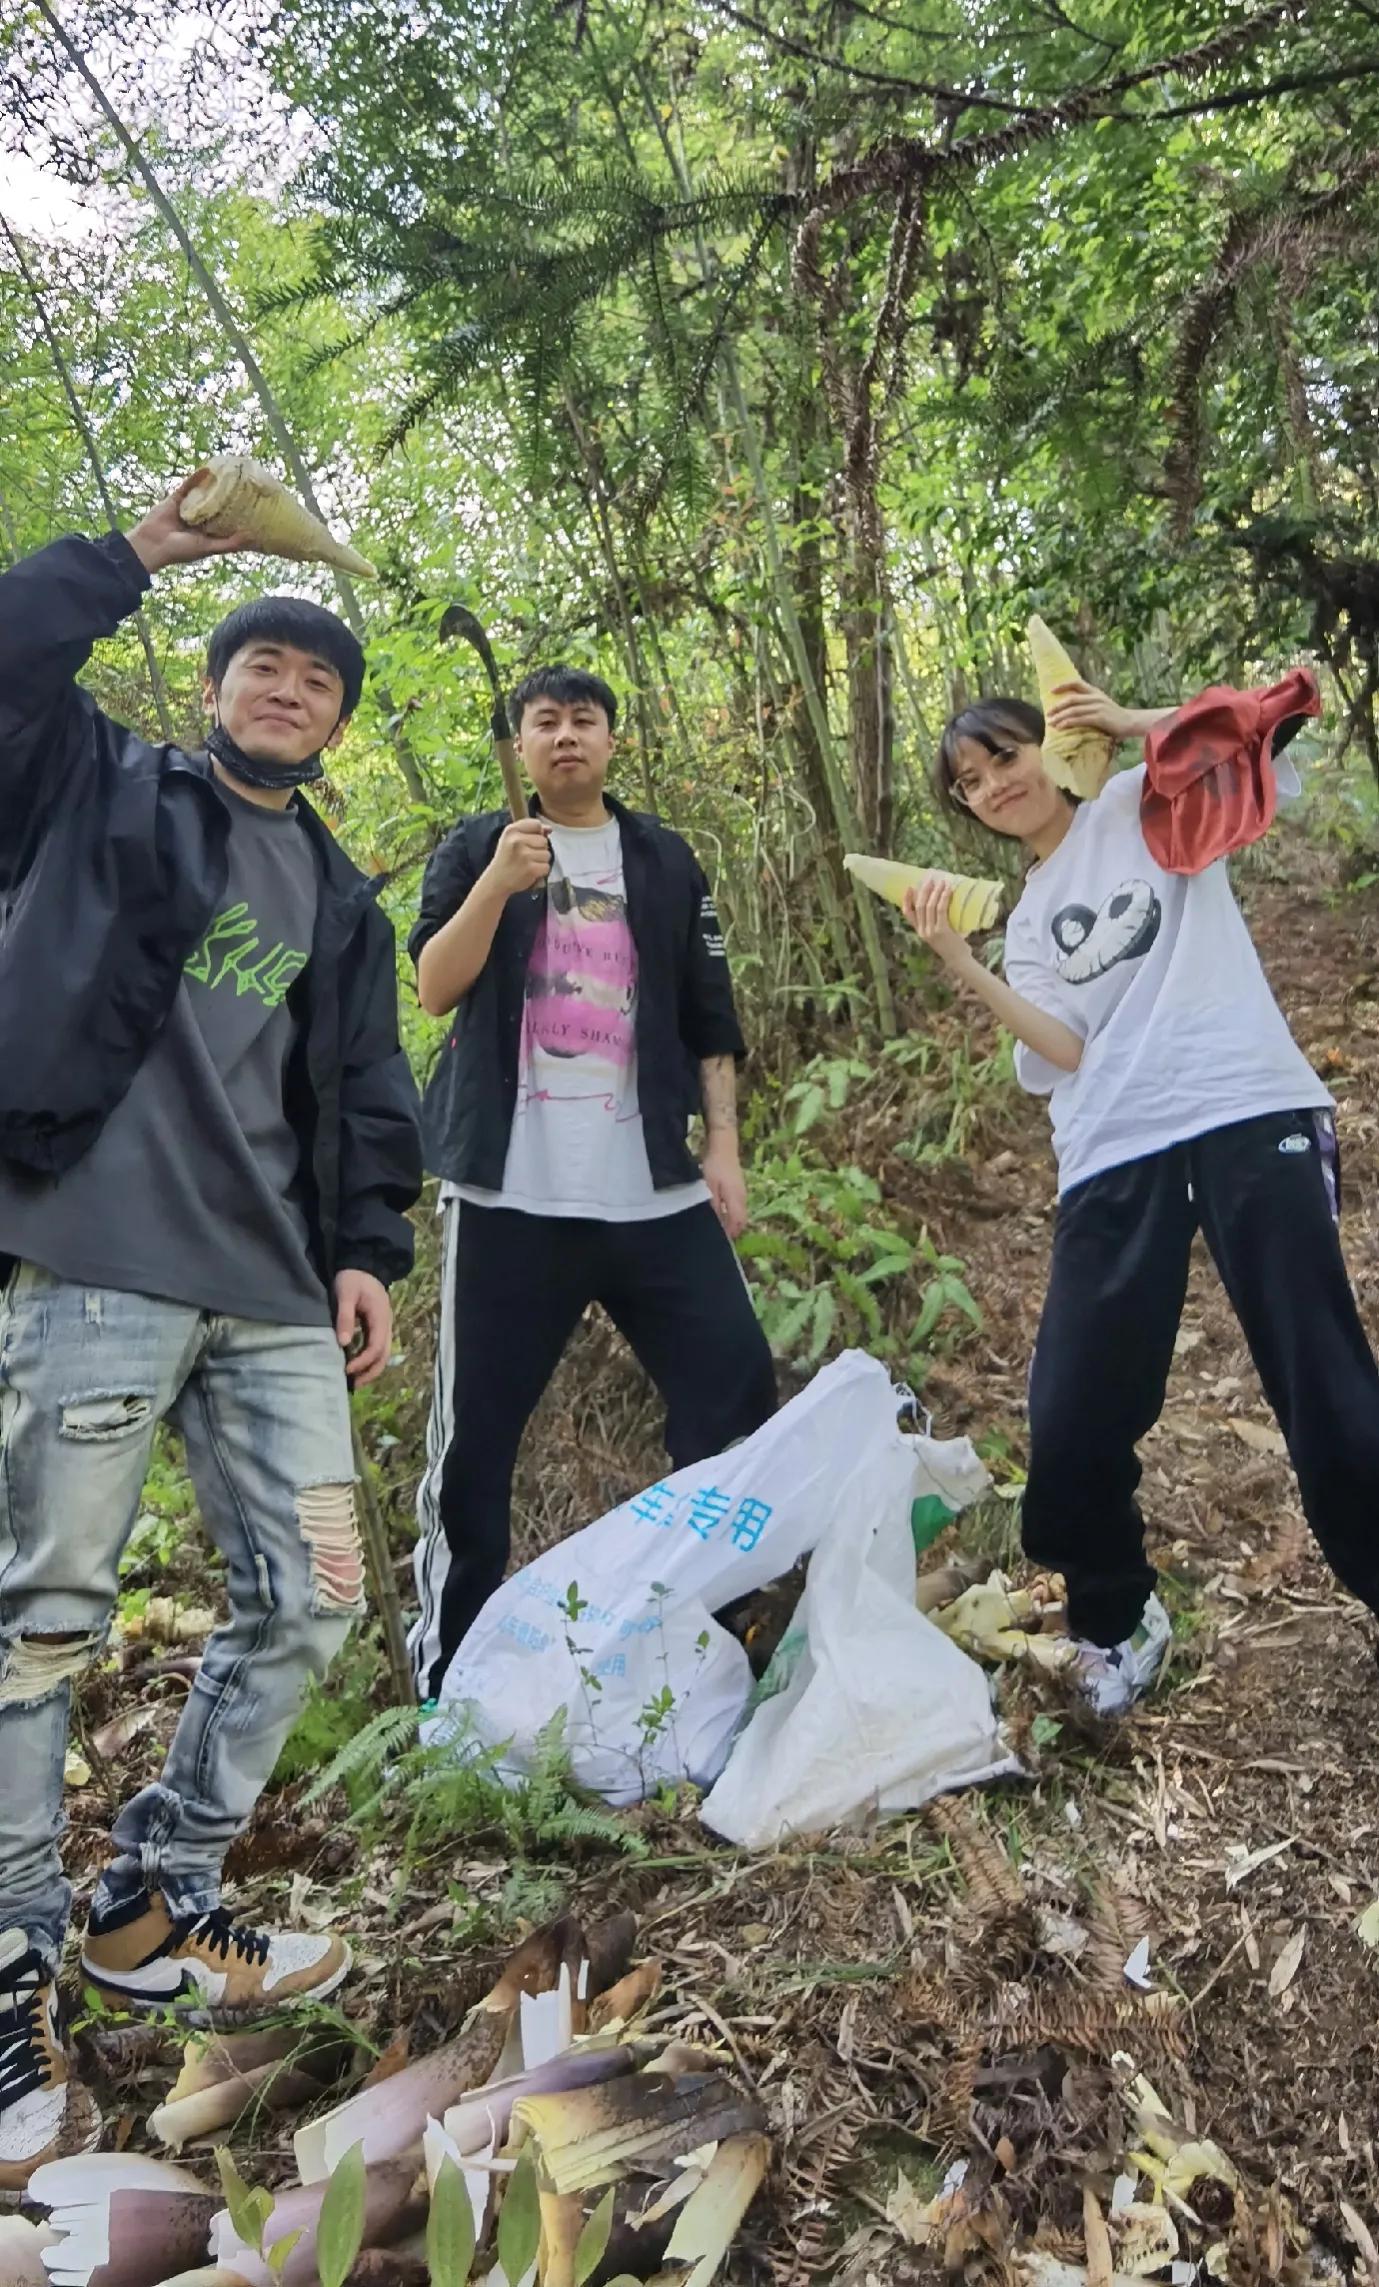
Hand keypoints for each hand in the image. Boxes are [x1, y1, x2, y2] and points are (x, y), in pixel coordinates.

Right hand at [125, 474, 254, 574]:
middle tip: (245, 486)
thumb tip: (250, 537)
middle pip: (216, 506)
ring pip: (203, 494)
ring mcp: (187, 508)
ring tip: (228, 475)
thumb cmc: (181, 550)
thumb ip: (228, 544)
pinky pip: (188, 486)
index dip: (238, 516)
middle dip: (228, 498)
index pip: (226, 522)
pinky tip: (207, 469)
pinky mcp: (176, 499)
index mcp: (207, 533)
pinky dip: (196, 478)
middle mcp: (199, 520)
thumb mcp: (208, 548)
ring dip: (213, 486)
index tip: (254, 507)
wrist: (152, 544)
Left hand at [333, 1269, 392, 1386]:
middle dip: (370, 1372)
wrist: (362, 1264)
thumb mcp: (345, 1293)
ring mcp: (383, 1326)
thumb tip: (343, 1343)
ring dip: (371, 1369)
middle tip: (353, 1385)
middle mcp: (386, 1325)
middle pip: (384, 1355)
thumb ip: (345, 1317)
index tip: (346, 1370)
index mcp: (380, 1318)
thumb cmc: (352, 1278)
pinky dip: (369, 1360)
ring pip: (383, 1354)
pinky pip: (377, 1348)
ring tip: (354, 1381)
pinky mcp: (377, 1326)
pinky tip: (356, 1366)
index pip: (375, 1347)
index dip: (362, 1362)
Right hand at [486, 818, 550, 896]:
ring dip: (540, 861)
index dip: (537, 833)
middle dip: (539, 849)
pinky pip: (546, 867)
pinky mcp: (531, 869)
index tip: (529, 841)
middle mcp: (517, 841)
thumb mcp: (511, 839)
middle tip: (525, 856)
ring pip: (547, 854)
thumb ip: (530, 831)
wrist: (496, 881)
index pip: (536, 824)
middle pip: (544, 840)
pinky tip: (530, 872)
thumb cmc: (506, 859)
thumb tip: (549, 829)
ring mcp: (524, 855)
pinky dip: (541, 871)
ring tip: (527, 864)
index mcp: (511, 831)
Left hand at [702, 1137, 747, 1240]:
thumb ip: (713, 1205)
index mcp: (736, 1200)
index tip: (718, 1241)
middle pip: (741, 1221)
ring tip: (716, 1226)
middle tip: (716, 1236)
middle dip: (731, 1230)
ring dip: (731, 1222)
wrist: (724, 1145)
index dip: (729, 1235)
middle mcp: (742, 1198)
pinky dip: (730, 1213)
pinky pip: (737, 1206)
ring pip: (740, 1213)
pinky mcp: (739, 1187)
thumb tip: (715, 1223)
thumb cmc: (715, 1165)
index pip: (737, 1224)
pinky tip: (719, 1212)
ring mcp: (742, 1192)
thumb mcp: (709, 1186)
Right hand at [903, 877, 970, 970]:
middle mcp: (923, 931)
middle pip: (919, 906)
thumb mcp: (939, 935)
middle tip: (930, 879)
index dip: (907, 900)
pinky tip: (948, 890)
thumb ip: (936, 923)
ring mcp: (931, 931)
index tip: (909, 887)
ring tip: (942, 882)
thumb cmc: (952, 947)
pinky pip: (941, 909)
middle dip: (924, 890)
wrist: (959, 960)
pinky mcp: (942, 930)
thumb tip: (942, 903)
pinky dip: (944, 898)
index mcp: (920, 932)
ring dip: (936, 891)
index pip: (908, 914)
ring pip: (929, 906)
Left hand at [1045, 677, 1139, 741]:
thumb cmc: (1114, 716)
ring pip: (1074, 710)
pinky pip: (1080, 719)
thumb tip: (1070, 709)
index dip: (1063, 686)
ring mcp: (1098, 707)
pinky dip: (1068, 723)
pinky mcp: (1099, 718)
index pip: (1076, 683)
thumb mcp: (1101, 705)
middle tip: (1048, 714)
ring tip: (1051, 723)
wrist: (1130, 722)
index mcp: (1095, 692)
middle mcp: (1095, 697)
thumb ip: (1088, 704)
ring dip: (1060, 717)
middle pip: (1071, 699)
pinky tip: (1061, 727)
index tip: (1052, 691)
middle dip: (1057, 706)